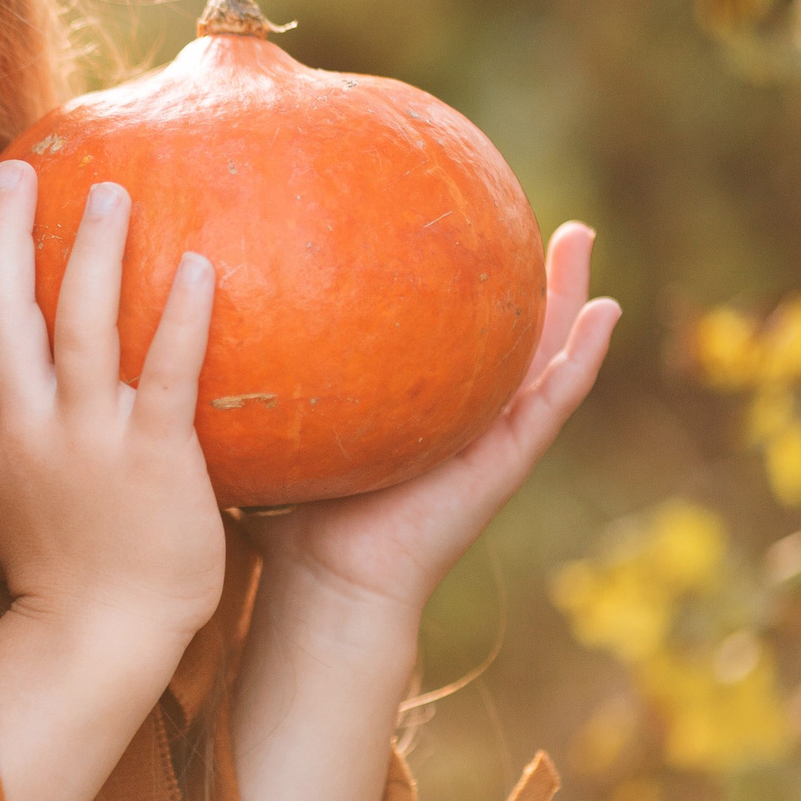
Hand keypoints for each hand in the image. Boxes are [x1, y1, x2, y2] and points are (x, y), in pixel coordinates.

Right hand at [0, 159, 226, 644]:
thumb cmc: (52, 562)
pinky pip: (165, 375)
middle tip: (21, 168)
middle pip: (2, 309)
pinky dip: (177, 317)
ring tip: (112, 191)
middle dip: (5, 231)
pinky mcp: (152, 460)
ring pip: (78, 326)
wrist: (97, 639)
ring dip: (90, 251)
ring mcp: (85, 442)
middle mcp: (22, 427)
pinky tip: (198, 266)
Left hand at [244, 220, 623, 617]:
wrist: (325, 585)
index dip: (448, 287)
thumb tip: (194, 296)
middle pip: (498, 337)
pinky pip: (553, 402)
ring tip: (581, 238)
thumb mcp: (280, 424)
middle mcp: (455, 420)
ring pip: (541, 358)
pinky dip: (585, 358)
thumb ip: (257, 372)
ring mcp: (487, 441)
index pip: (436, 335)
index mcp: (412, 411)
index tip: (450, 222)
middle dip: (520, 278)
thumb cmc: (291, 514)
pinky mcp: (504, 463)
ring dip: (567, 301)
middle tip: (538, 214)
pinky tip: (606, 313)